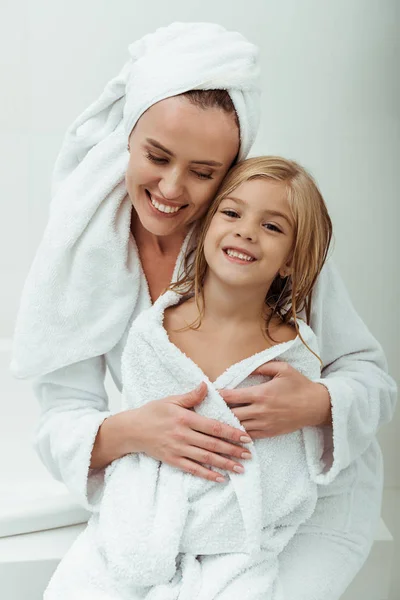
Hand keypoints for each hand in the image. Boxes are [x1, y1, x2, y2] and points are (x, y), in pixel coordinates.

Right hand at [126, 382, 252, 482]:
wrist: (132, 430)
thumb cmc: (153, 412)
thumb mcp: (171, 400)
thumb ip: (191, 396)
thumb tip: (206, 386)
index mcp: (185, 418)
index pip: (214, 427)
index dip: (231, 433)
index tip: (245, 437)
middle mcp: (183, 435)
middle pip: (213, 444)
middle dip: (233, 450)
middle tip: (249, 455)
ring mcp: (178, 449)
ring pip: (206, 458)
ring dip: (225, 464)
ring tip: (240, 468)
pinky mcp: (173, 460)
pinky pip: (193, 469)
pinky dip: (207, 474)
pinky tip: (220, 478)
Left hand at [219, 362, 331, 439]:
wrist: (316, 406)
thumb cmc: (299, 385)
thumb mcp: (282, 369)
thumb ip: (262, 366)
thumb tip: (245, 368)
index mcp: (261, 394)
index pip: (232, 396)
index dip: (219, 395)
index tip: (210, 393)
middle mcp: (260, 411)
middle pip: (231, 413)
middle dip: (219, 410)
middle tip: (208, 408)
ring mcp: (264, 424)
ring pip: (238, 426)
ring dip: (226, 423)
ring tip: (214, 420)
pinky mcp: (269, 433)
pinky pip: (248, 435)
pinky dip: (238, 432)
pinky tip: (230, 430)